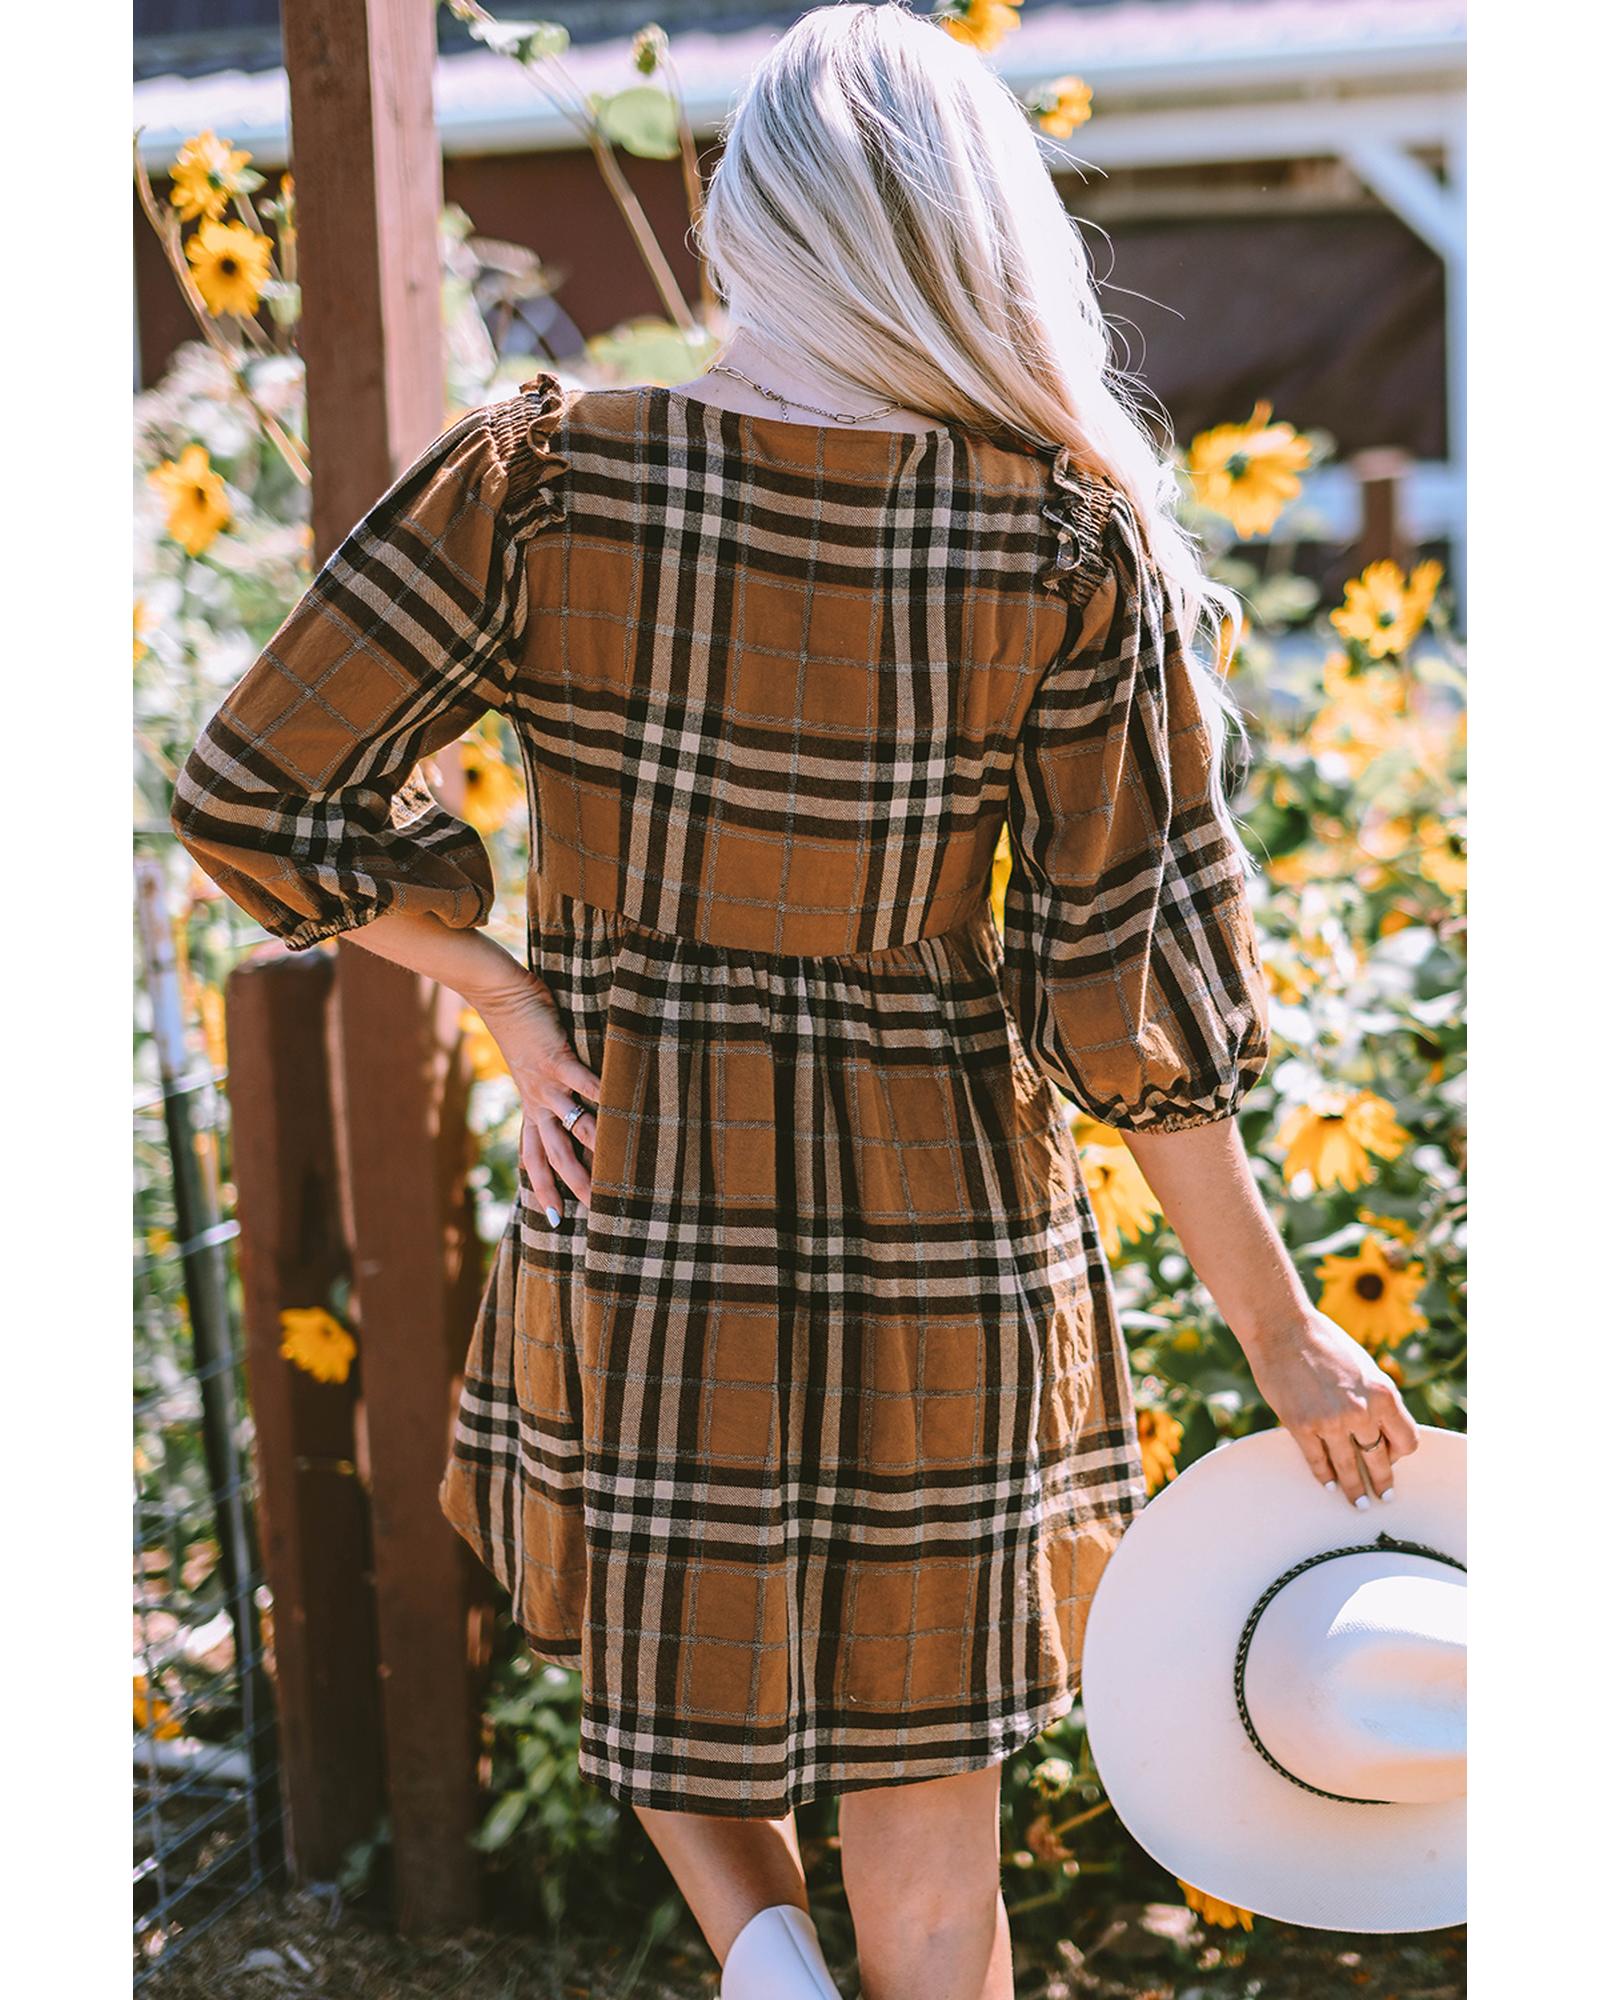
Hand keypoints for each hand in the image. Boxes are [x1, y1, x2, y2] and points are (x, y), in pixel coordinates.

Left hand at [471, 969, 601, 1223]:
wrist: (499, 994)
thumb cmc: (520, 1023)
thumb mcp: (531, 1063)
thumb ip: (550, 1080)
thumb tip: (575, 1091)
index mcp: (530, 1106)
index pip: (533, 1157)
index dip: (541, 1188)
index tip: (553, 1219)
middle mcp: (537, 1101)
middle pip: (554, 1154)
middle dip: (572, 1183)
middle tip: (593, 1209)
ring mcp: (546, 1082)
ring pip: (570, 1125)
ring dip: (592, 1149)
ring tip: (615, 1169)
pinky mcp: (556, 1057)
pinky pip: (582, 1082)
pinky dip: (601, 1096)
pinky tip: (622, 1108)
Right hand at [1240, 1311, 1421, 1507]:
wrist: (1281, 1328)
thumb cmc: (1323, 1342)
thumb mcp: (1363, 1366)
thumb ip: (1375, 1397)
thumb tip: (1380, 1426)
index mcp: (1383, 1393)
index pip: (1407, 1440)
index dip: (1400, 1453)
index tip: (1392, 1459)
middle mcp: (1361, 1411)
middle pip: (1380, 1460)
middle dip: (1382, 1481)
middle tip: (1382, 1496)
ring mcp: (1330, 1421)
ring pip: (1349, 1468)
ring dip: (1354, 1489)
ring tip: (1357, 1502)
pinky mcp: (1301, 1426)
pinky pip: (1318, 1461)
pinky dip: (1324, 1476)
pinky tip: (1328, 1484)